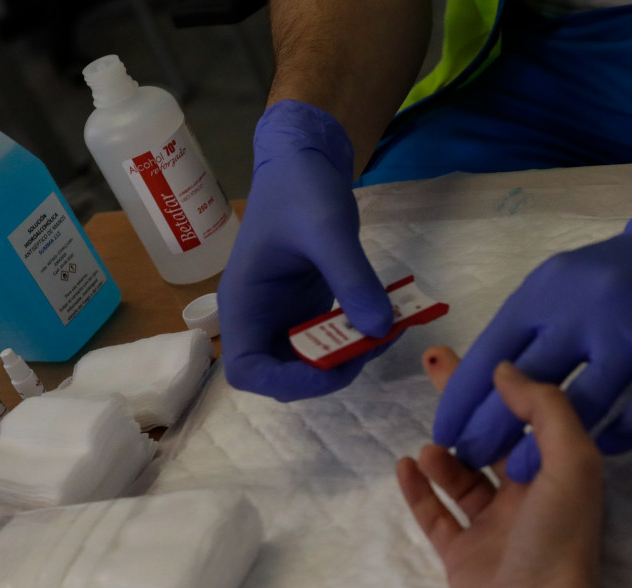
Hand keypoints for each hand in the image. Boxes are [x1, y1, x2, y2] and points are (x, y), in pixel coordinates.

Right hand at [218, 100, 394, 400]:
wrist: (305, 161)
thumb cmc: (301, 190)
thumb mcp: (328, 230)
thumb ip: (352, 279)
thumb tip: (380, 329)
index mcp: (242, 304)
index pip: (247, 371)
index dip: (286, 384)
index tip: (332, 369)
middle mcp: (259, 318)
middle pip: (281, 376)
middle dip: (327, 373)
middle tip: (371, 344)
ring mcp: (285, 316)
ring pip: (311, 363)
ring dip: (350, 358)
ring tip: (387, 329)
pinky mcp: (309, 309)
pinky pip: (332, 340)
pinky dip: (359, 338)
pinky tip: (388, 319)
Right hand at [397, 347, 604, 587]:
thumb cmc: (559, 537)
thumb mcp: (571, 461)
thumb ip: (545, 409)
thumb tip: (505, 369)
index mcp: (560, 473)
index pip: (531, 416)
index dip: (504, 384)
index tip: (477, 354)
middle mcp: (530, 496)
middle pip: (494, 439)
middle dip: (466, 406)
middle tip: (433, 367)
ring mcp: (495, 527)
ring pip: (464, 479)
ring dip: (445, 455)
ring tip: (431, 442)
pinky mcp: (463, 555)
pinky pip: (437, 515)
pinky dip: (420, 490)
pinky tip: (405, 466)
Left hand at [432, 212, 631, 481]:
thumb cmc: (616, 274)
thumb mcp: (560, 283)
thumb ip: (528, 327)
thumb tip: (491, 378)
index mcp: (549, 291)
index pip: (493, 352)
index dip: (463, 398)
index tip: (443, 433)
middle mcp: (588, 311)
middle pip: (530, 383)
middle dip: (492, 429)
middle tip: (471, 460)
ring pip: (584, 405)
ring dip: (549, 446)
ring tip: (519, 473)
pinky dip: (620, 437)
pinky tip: (601, 447)